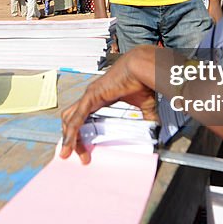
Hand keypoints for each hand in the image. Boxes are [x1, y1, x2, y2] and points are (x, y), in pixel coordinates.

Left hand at [60, 46, 158, 163]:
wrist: (142, 67)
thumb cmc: (141, 80)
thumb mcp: (143, 106)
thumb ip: (146, 118)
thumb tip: (153, 129)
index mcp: (99, 98)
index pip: (81, 117)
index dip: (78, 133)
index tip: (84, 149)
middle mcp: (90, 97)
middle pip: (71, 120)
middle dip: (72, 139)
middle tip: (82, 156)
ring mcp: (88, 96)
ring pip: (69, 120)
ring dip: (69, 139)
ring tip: (70, 153)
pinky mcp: (91, 97)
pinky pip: (77, 118)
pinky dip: (71, 132)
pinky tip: (70, 144)